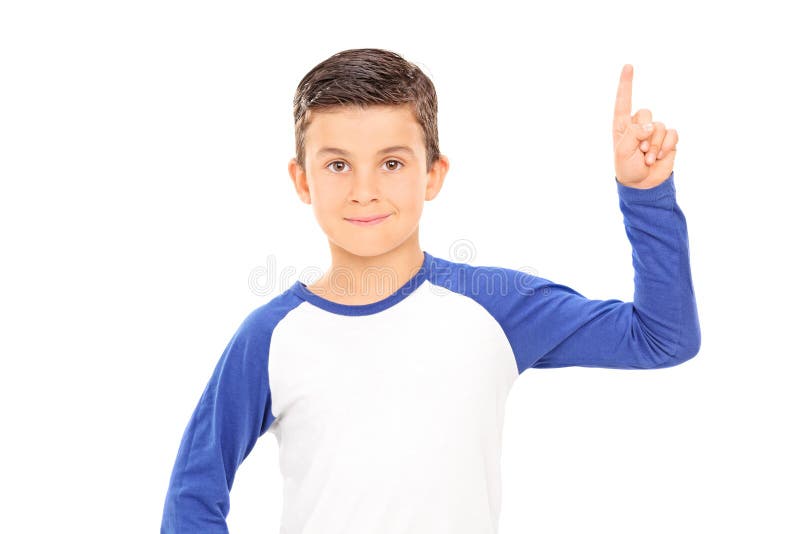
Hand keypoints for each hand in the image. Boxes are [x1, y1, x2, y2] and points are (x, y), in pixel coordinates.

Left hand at [613, 64, 677, 188]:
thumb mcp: (623, 151)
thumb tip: (651, 125)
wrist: (643, 184)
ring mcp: (654, 131)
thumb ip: (633, 134)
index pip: (623, 101)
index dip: (626, 84)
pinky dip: (666, 146)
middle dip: (644, 134)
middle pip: (645, 113)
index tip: (628, 65)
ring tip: (647, 158)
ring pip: (659, 126)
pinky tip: (660, 157)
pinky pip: (672, 133)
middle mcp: (639, 125)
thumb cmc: (627, 167)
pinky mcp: (668, 138)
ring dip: (654, 145)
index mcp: (623, 125)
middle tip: (639, 152)